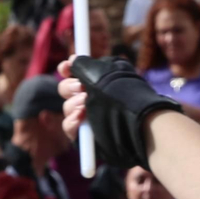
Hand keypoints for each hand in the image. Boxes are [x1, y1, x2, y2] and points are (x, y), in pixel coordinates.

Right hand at [58, 56, 179, 169]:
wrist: (134, 124)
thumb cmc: (121, 95)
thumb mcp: (101, 73)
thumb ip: (83, 65)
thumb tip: (72, 61)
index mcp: (100, 80)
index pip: (77, 73)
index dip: (68, 69)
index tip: (66, 67)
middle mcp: (94, 98)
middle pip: (68, 90)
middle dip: (69, 88)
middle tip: (81, 89)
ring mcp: (90, 117)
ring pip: (68, 108)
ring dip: (72, 105)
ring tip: (85, 106)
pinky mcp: (86, 136)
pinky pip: (70, 127)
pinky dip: (71, 123)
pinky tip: (80, 120)